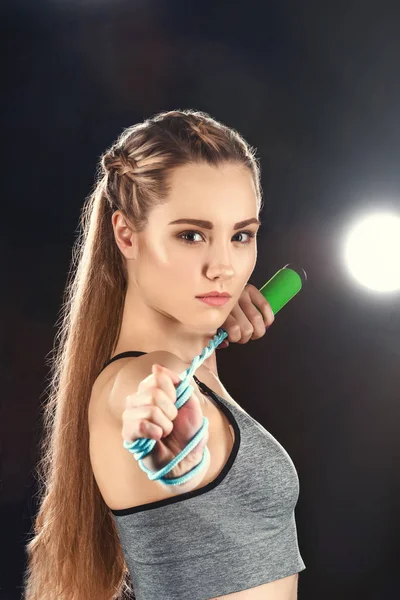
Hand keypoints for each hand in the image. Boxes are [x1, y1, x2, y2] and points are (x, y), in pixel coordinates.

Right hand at [122, 364, 208, 482]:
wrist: (187, 458)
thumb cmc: (188, 431)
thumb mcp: (191, 403)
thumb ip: (177, 383)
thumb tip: (156, 367)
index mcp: (152, 390)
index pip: (158, 377)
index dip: (173, 391)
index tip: (178, 403)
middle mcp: (138, 400)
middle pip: (153, 392)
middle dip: (170, 410)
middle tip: (172, 421)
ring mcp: (131, 416)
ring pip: (148, 409)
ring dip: (165, 423)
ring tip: (165, 432)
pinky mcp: (129, 434)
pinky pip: (138, 425)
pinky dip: (154, 431)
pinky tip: (158, 437)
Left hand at [217, 283, 274, 348]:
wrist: (211, 285)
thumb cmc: (211, 308)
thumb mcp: (208, 321)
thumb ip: (214, 334)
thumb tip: (226, 343)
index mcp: (218, 310)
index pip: (234, 329)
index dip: (236, 338)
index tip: (232, 338)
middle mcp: (231, 301)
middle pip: (247, 327)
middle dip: (246, 337)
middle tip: (243, 337)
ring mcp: (242, 294)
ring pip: (257, 319)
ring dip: (258, 331)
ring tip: (254, 332)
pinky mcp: (251, 289)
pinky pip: (265, 305)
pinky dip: (268, 318)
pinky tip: (265, 323)